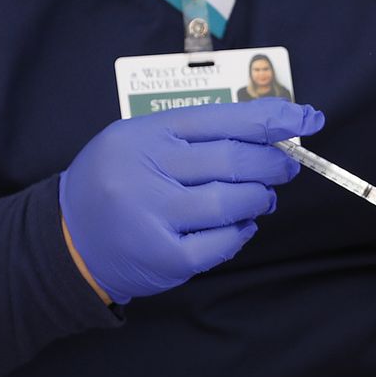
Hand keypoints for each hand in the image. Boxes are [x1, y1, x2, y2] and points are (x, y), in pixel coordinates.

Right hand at [60, 100, 324, 303]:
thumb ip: (195, 134)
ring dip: (260, 197)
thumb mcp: (140, 141)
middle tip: (286, 167)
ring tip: (262, 197)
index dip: (270, 118)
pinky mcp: (164, 258)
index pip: (220, 118)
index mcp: (144, 134)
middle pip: (232, 159)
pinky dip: (241, 232)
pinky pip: (223, 242)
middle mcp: (146, 171)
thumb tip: (266, 129)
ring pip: (232, 200)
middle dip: (272, 162)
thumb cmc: (116, 183)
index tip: (306, 118)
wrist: (68, 241)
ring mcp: (154, 217)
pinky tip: (240, 225)